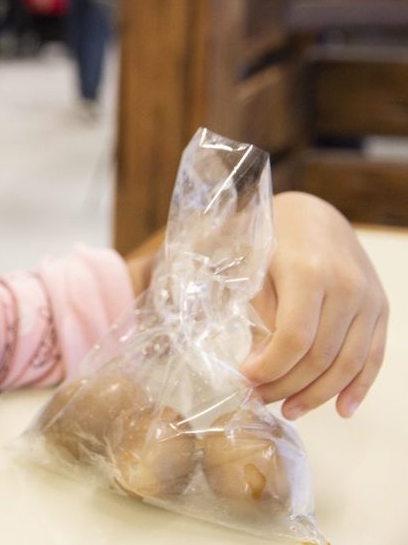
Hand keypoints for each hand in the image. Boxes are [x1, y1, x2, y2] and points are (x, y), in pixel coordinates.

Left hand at [242, 192, 388, 419]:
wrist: (311, 215)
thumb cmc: (269, 240)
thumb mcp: (252, 269)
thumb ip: (259, 316)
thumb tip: (260, 367)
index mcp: (310, 272)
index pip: (294, 338)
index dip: (270, 368)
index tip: (244, 379)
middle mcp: (347, 286)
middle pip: (321, 356)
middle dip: (287, 386)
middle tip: (257, 399)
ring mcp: (369, 298)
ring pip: (349, 363)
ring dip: (317, 395)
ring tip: (288, 410)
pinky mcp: (381, 308)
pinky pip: (374, 356)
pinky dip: (358, 387)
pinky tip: (340, 410)